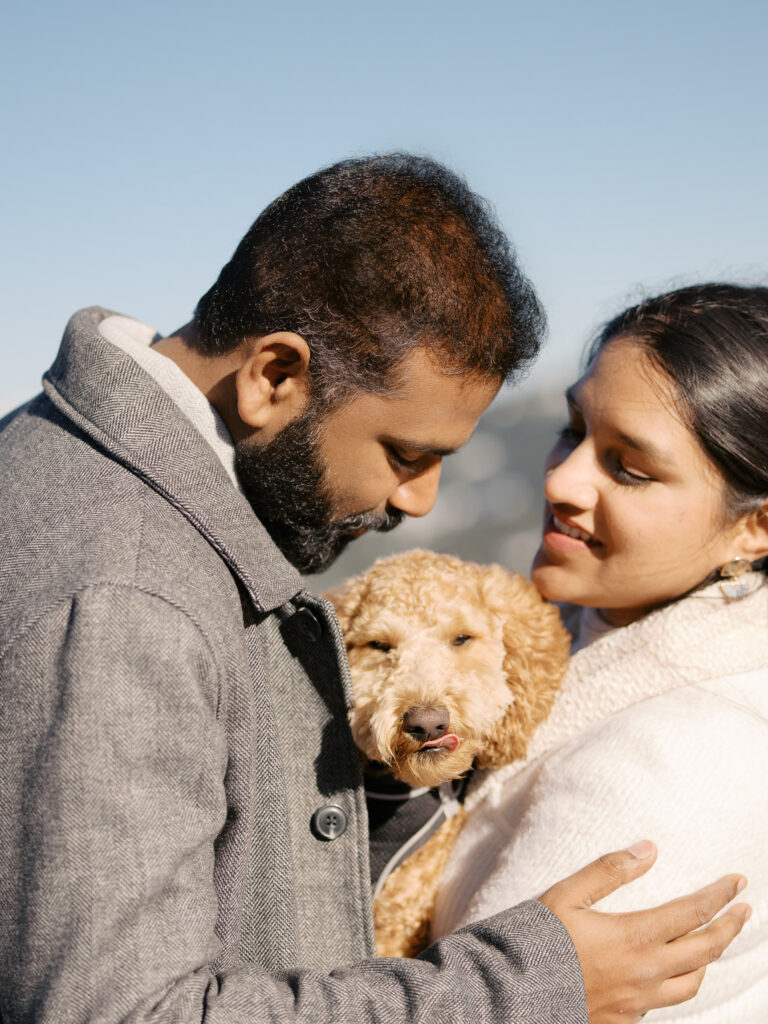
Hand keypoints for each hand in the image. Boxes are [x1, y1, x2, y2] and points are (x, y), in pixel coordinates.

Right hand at [539, 840, 750, 1023]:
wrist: (514, 996)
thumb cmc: (538, 940)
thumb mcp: (567, 894)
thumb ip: (609, 870)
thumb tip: (649, 849)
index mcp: (634, 936)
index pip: (694, 912)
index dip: (720, 895)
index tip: (738, 882)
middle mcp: (646, 972)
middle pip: (706, 950)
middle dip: (731, 927)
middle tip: (745, 910)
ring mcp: (639, 1001)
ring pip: (692, 983)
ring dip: (709, 960)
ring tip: (712, 943)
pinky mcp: (626, 1020)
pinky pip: (665, 1003)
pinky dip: (677, 983)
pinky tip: (669, 973)